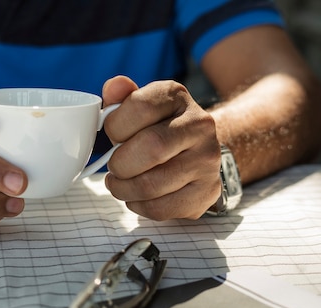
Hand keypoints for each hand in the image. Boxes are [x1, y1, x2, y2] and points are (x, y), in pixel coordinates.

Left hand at [102, 76, 222, 219]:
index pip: (140, 107)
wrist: (198, 149)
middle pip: (150, 148)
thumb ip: (121, 98)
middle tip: (114, 168)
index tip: (112, 136)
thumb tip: (114, 86)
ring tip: (120, 184)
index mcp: (176, 96)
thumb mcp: (140, 106)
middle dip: (120, 164)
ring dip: (124, 190)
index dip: (115, 127)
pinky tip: (137, 197)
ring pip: (152, 184)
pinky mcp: (207, 191)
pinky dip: (139, 206)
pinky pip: (161, 208)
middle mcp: (199, 125)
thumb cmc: (157, 128)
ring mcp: (207, 160)